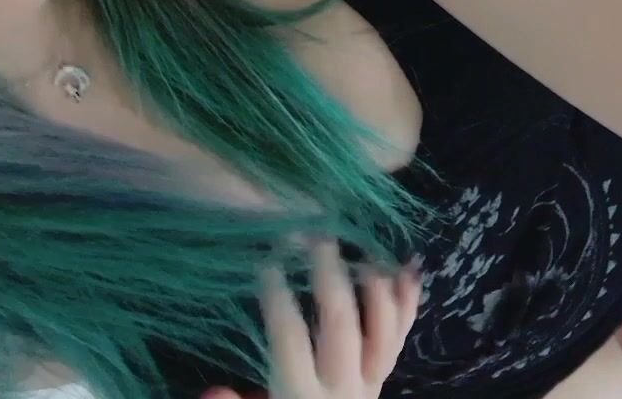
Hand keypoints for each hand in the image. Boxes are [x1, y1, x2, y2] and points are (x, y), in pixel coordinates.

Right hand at [204, 243, 421, 398]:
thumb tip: (212, 390)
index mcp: (302, 393)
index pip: (291, 339)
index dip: (278, 300)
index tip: (265, 264)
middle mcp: (342, 385)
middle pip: (341, 325)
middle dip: (329, 277)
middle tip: (316, 237)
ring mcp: (370, 381)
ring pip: (383, 330)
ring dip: (376, 287)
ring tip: (363, 250)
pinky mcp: (383, 376)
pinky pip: (401, 337)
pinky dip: (408, 303)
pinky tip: (408, 270)